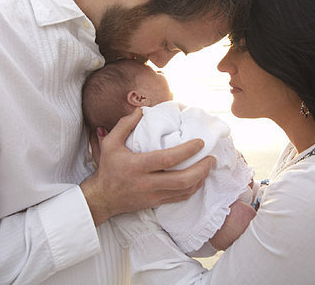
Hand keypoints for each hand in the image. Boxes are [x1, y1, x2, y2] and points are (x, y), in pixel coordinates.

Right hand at [80, 108, 214, 224]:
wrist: (103, 198)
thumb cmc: (108, 168)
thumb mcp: (110, 143)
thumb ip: (125, 124)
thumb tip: (142, 110)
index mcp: (137, 166)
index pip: (167, 159)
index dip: (187, 151)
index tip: (200, 142)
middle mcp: (146, 183)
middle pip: (181, 180)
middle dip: (201, 169)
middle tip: (211, 158)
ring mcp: (152, 195)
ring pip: (184, 191)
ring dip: (200, 179)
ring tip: (208, 166)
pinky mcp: (156, 203)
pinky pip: (180, 198)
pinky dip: (193, 189)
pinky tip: (199, 179)